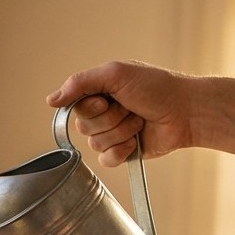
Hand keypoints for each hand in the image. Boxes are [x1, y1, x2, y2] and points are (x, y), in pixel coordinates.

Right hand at [47, 60, 195, 166]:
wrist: (185, 112)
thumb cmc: (156, 88)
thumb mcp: (115, 74)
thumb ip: (79, 83)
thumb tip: (50, 101)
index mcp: (98, 92)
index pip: (74, 105)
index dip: (90, 106)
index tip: (107, 99)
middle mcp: (102, 113)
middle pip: (83, 127)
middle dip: (110, 119)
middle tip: (130, 108)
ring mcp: (112, 133)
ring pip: (95, 143)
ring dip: (120, 131)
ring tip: (139, 121)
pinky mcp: (122, 153)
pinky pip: (105, 160)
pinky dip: (121, 151)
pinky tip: (136, 141)